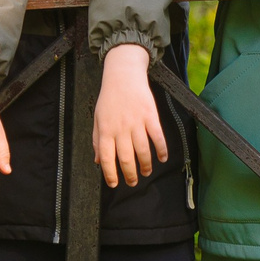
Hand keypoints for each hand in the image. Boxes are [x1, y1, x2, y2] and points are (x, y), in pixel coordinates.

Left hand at [93, 43, 167, 186]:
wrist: (123, 76)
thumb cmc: (109, 98)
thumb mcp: (97, 119)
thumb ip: (97, 141)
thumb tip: (98, 161)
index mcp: (105, 130)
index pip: (107, 158)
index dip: (110, 174)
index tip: (114, 184)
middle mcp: (121, 128)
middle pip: (126, 158)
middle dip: (130, 174)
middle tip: (133, 182)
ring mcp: (137, 122)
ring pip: (143, 150)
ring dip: (146, 165)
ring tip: (146, 172)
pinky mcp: (151, 116)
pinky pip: (157, 137)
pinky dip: (161, 149)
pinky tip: (162, 158)